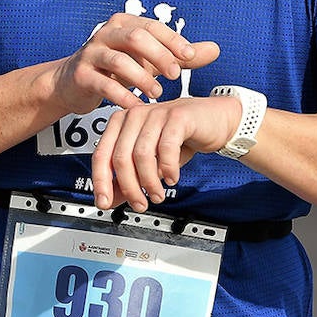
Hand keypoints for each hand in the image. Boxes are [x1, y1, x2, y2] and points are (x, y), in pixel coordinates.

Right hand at [47, 12, 217, 115]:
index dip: (172, 40)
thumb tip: (216, 49)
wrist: (73, 83)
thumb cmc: (117, 69)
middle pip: (136, 37)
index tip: (190, 56)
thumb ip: (180, 56)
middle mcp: (106, 33)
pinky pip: (103, 84)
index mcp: (125, 23)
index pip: (153, 26)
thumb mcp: (149, 60)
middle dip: (159, 56)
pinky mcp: (82, 75)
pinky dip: (122, 95)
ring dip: (142, 77)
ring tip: (158, 93)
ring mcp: (91, 53)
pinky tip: (137, 106)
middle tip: (175, 75)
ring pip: (118, 60)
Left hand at [90, 93, 241, 211]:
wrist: (215, 120)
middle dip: (130, 188)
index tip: (104, 202)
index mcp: (121, 122)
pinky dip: (168, 169)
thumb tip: (109, 200)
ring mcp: (156, 113)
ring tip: (158, 194)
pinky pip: (166, 148)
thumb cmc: (181, 137)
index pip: (101, 155)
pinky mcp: (177, 116)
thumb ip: (128, 178)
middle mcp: (135, 115)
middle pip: (121, 158)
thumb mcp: (150, 161)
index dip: (101, 182)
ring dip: (150, 182)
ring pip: (142, 155)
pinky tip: (172, 178)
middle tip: (141, 203)